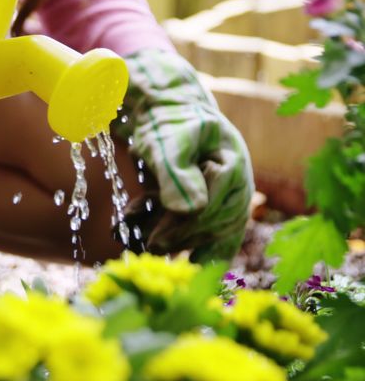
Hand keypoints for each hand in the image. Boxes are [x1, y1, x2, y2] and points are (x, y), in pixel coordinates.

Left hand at [117, 49, 253, 261]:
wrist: (166, 114)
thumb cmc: (166, 123)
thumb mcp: (167, 142)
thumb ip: (178, 173)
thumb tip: (193, 210)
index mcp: (232, 165)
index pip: (212, 207)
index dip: (182, 227)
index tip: (152, 241)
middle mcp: (238, 186)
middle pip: (214, 225)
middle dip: (178, 238)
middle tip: (145, 248)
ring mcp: (230, 199)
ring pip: (212, 234)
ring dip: (177, 241)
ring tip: (143, 243)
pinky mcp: (217, 209)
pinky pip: (215, 239)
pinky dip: (193, 250)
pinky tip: (184, 266)